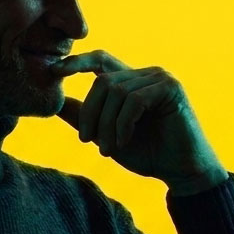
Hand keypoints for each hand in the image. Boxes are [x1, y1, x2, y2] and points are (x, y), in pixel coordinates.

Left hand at [55, 49, 225, 191]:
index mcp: (130, 81)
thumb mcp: (105, 134)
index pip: (99, 60)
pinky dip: (123, 124)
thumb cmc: (145, 153)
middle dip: (91, 113)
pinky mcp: (170, 88)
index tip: (54, 70)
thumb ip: (83, 116)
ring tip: (107, 148)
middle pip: (102, 81)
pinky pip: (134, 101)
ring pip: (116, 92)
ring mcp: (159, 78)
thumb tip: (54, 102)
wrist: (180, 172)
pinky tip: (123, 141)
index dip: (76, 62)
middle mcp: (145, 75)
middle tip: (87, 140)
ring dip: (107, 124)